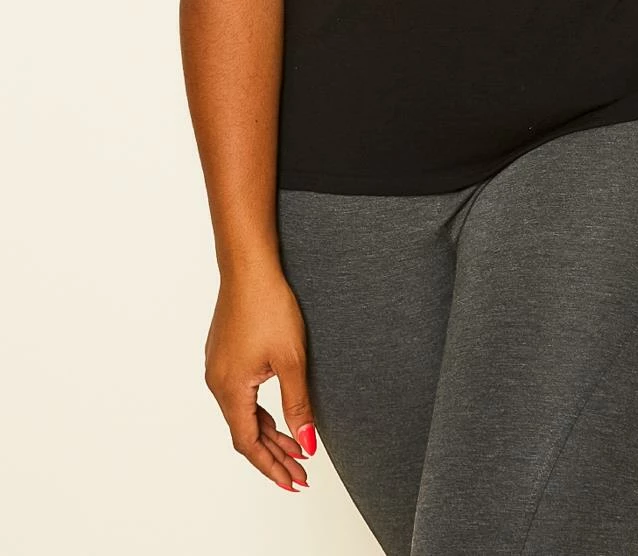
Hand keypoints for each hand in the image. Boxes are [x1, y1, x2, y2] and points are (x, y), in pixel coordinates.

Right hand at [204, 263, 317, 492]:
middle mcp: (217, 382)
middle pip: (245, 432)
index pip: (249, 444)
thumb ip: (298, 405)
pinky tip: (277, 414)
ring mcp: (217, 366)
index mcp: (230, 389)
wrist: (248, 267)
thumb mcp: (291, 360)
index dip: (272, 466)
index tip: (293, 482)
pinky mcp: (223, 353)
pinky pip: (239, 394)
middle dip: (273, 455)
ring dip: (268, 433)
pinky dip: (259, 411)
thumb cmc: (269, 307)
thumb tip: (307, 443)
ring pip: (242, 413)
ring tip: (295, 448)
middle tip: (300, 473)